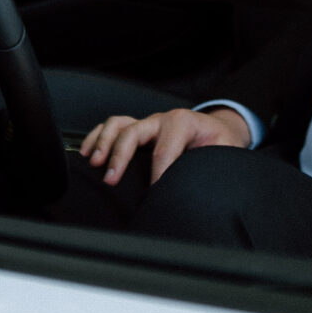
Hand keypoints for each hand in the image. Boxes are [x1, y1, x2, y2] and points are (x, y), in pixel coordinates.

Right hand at [79, 105, 250, 186]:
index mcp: (185, 123)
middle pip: (136, 131)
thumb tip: (197, 192)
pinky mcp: (139, 129)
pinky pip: (113, 126)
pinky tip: (87, 153)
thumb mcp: (224, 154)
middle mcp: (162, 120)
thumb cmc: (219, 144)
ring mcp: (149, 123)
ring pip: (120, 124)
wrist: (219, 129)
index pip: (165, 148)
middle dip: (121, 155)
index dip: (158, 172)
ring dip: (104, 142)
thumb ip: (210, 168)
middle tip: (111, 179)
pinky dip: (97, 136)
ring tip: (95, 164)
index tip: (153, 192)